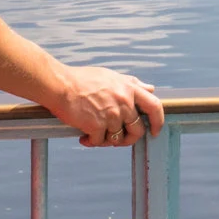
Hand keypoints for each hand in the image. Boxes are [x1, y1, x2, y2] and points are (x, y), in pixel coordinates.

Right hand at [48, 66, 164, 147]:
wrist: (59, 85)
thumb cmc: (82, 79)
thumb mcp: (111, 76)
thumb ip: (132, 84)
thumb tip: (151, 88)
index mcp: (129, 89)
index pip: (155, 106)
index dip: (158, 121)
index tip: (155, 130)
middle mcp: (123, 102)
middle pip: (137, 130)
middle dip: (129, 139)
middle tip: (118, 140)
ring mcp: (111, 115)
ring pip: (117, 138)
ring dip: (106, 139)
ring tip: (94, 134)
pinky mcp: (97, 125)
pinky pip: (99, 141)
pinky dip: (91, 142)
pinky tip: (84, 137)